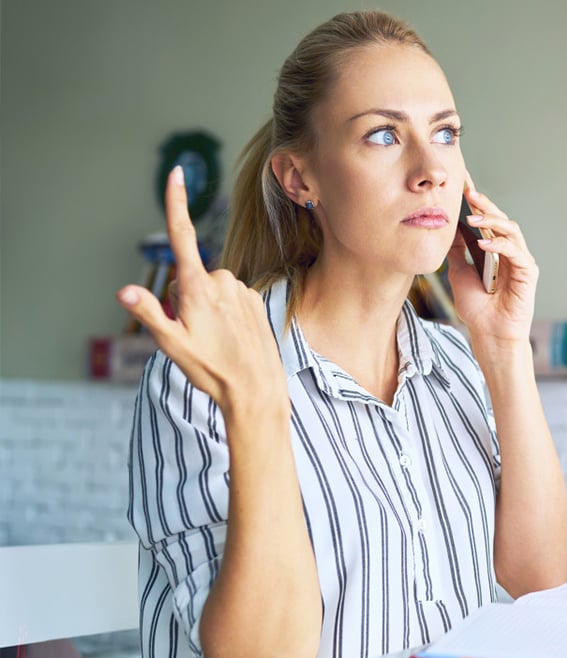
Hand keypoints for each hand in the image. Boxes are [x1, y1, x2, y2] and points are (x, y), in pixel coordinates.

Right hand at [116, 166, 287, 414]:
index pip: (182, 236)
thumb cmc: (211, 369)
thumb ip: (149, 313)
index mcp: (198, 286)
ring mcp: (241, 290)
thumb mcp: (172, 344)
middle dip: (184, 300)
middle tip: (194, 334)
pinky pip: (229, 300)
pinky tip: (231, 340)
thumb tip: (124, 290)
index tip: (177, 173)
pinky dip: (224, 315)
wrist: (256, 389)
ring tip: (215, 341)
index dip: (177, 202)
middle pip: (189, 279)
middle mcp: (222, 281)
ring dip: (205, 309)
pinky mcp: (254, 300)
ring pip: (210, 291)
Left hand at [446, 177, 538, 348]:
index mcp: (493, 250)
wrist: (488, 335)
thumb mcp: (459, 273)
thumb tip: (448, 228)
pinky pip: (516, 252)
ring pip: (511, 230)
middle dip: (484, 204)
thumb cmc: (477, 310)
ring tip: (473, 216)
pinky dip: (500, 245)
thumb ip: (457, 251)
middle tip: (468, 190)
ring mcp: (519, 260)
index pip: (485, 221)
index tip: (461, 184)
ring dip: (492, 221)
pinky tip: (484, 244)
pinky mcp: (528, 272)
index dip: (475, 203)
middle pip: (499, 220)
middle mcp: (508, 251)